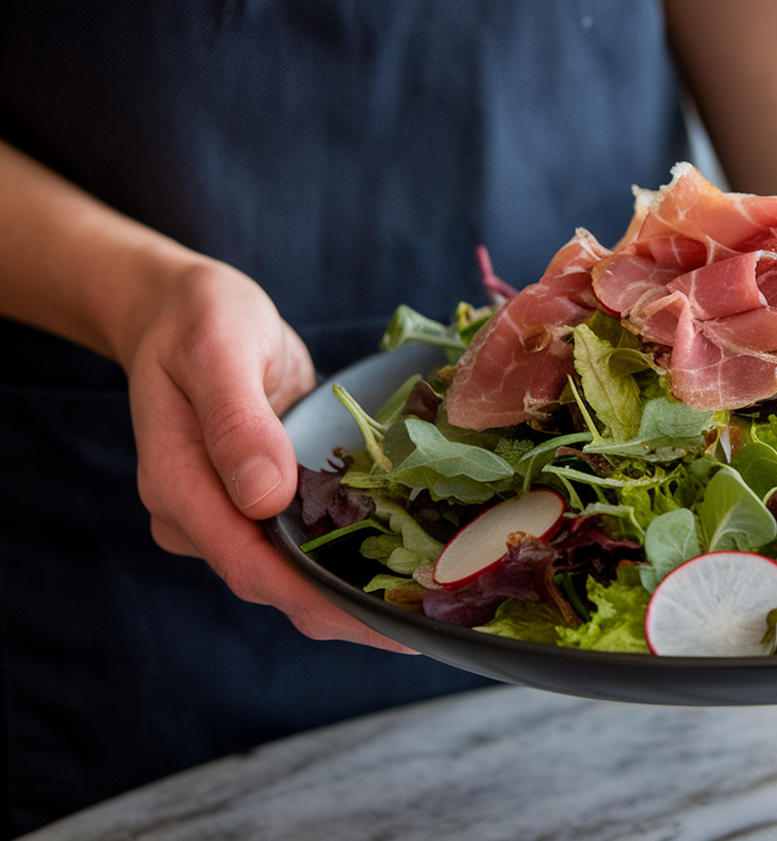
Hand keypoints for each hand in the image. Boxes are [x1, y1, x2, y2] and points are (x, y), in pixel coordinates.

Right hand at [122, 261, 416, 652]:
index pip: (251, 569)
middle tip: (434, 621)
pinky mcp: (264, 506)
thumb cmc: (199, 321)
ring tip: (437, 603)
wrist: (187, 312)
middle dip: (354, 611)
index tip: (387, 622)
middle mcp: (202, 518)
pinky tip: (412, 564)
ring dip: (361, 592)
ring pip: (298, 576)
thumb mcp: (217, 349)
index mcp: (179, 488)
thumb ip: (236, 421)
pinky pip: (311, 545)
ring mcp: (232, 516)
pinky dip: (357, 558)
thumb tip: (265, 497)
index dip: (321, 602)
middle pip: (281, 587)